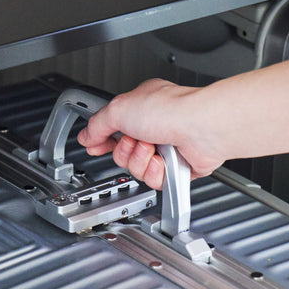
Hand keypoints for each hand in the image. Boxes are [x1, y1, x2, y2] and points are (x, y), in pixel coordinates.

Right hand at [77, 79, 225, 187]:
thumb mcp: (119, 109)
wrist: (202, 127)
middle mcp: (154, 127)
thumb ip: (97, 124)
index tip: (95, 145)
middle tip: (135, 140)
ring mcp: (166, 148)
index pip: (112, 128)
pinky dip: (156, 172)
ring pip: (137, 168)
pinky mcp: (177, 168)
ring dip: (140, 160)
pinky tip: (163, 161)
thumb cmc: (171, 109)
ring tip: (152, 148)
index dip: (102, 139)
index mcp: (140, 107)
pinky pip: (154, 180)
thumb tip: (86, 135)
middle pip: (122, 153)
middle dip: (125, 150)